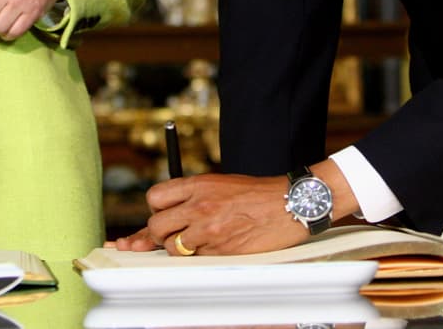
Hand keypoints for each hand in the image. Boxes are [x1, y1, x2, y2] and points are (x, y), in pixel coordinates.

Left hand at [115, 174, 307, 255]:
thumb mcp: (220, 183)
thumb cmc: (256, 194)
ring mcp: (209, 230)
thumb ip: (192, 195)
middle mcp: (200, 206)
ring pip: (173, 247)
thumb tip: (165, 212)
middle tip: (173, 233)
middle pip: (156, 226)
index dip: (156, 208)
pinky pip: (196, 259)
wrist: (287, 205)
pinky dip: (201, 256)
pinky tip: (216, 245)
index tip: (164, 213)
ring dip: (180, 247)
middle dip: (160, 233)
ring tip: (197, 239)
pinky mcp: (220, 250)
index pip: (155, 197)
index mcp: (199, 185)